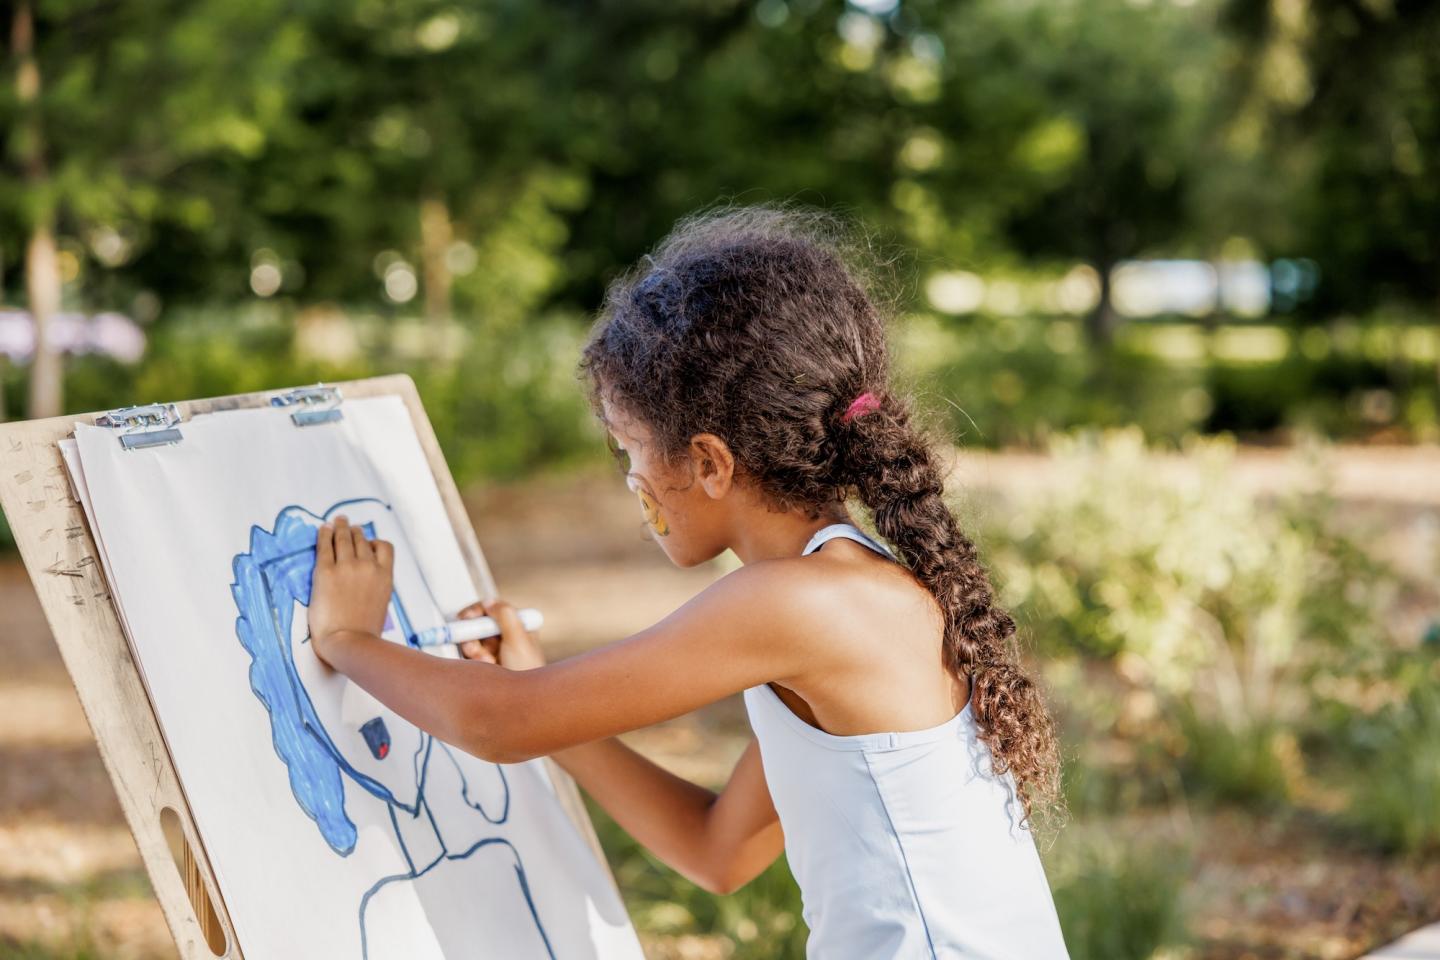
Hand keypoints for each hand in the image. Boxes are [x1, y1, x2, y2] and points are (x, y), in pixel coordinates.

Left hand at [308, 515, 394, 666]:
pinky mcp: (326, 572)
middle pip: (362, 539)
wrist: (349, 642)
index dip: (374, 542)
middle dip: (355, 531)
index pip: (384, 547)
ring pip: (345, 538)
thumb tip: (370, 583)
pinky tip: (323, 529)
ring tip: (337, 522)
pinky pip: (325, 546)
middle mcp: (368, 566)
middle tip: (347, 526)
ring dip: (341, 527)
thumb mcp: (382, 605)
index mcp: (385, 576)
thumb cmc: (365, 632)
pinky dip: (324, 534)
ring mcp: (347, 567)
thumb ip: (377, 587)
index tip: (367, 542)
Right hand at [455, 598, 546, 670]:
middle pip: (478, 624)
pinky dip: (473, 661)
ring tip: (486, 661)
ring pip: (472, 640)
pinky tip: (486, 667)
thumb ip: (506, 617)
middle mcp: (504, 635)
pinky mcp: (484, 664)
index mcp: (517, 625)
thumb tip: (490, 601)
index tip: (467, 617)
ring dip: (474, 650)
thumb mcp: (519, 640)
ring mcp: (494, 650)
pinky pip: (469, 656)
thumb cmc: (527, 671)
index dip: (477, 611)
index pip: (492, 609)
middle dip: (473, 635)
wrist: (522, 702)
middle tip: (474, 646)